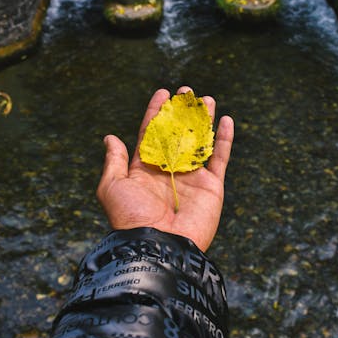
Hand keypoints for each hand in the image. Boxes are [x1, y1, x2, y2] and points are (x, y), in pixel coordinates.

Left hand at [96, 87, 233, 251]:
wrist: (158, 245)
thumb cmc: (131, 217)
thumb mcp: (112, 186)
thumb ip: (114, 161)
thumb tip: (110, 138)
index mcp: (145, 169)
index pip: (151, 134)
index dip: (156, 112)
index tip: (162, 92)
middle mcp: (169, 171)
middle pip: (178, 134)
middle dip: (181, 112)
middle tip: (185, 92)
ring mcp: (192, 178)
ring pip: (200, 141)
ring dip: (203, 119)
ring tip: (205, 99)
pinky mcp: (211, 187)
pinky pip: (220, 158)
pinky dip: (224, 139)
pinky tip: (226, 120)